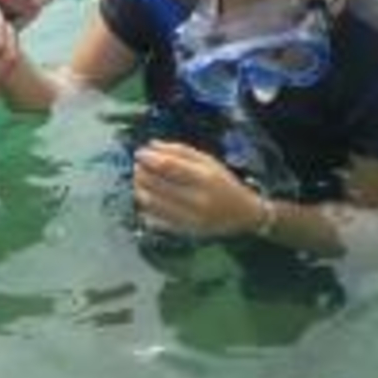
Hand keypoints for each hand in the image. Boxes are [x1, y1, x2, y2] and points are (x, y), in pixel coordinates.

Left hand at [133, 139, 265, 236]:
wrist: (242, 214)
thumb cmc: (222, 182)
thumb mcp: (207, 160)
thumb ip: (179, 150)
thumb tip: (150, 145)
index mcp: (204, 178)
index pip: (168, 166)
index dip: (149, 158)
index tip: (139, 153)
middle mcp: (196, 200)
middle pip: (156, 185)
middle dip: (140, 173)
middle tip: (136, 166)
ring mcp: (188, 218)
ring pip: (151, 203)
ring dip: (138, 189)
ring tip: (137, 180)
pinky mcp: (183, 231)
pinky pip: (154, 219)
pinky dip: (144, 207)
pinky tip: (146, 198)